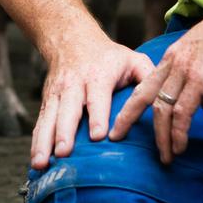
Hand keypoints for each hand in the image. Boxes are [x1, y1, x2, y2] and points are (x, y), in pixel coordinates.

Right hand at [30, 34, 154, 171]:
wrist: (70, 39)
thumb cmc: (109, 57)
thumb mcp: (132, 59)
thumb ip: (149, 77)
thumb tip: (167, 98)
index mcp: (98, 76)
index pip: (97, 97)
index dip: (97, 116)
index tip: (97, 136)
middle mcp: (74, 85)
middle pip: (68, 110)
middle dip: (65, 132)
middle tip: (64, 153)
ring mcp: (57, 94)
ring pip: (49, 119)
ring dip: (44, 142)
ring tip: (41, 163)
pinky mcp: (47, 102)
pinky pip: (41, 123)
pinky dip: (36, 142)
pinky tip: (36, 161)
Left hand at [112, 8, 202, 164]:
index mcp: (172, 59)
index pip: (144, 85)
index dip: (130, 104)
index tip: (120, 121)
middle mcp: (172, 64)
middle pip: (142, 96)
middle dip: (126, 118)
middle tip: (117, 138)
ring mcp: (185, 70)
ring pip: (162, 108)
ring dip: (162, 137)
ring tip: (165, 157)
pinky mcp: (201, 77)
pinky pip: (184, 111)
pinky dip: (179, 132)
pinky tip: (180, 146)